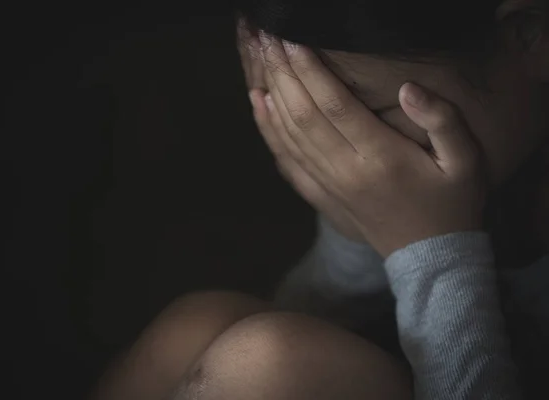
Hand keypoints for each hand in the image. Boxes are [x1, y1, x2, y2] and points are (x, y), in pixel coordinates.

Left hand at [256, 33, 488, 257]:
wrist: (429, 257)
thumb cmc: (452, 204)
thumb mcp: (466, 161)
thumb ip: (442, 120)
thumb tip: (408, 88)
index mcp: (382, 158)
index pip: (335, 106)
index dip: (311, 71)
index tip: (293, 40)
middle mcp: (347, 171)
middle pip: (304, 116)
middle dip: (283, 73)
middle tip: (268, 38)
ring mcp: (329, 185)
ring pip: (290, 135)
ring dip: (273, 94)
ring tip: (260, 58)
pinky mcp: (321, 195)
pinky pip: (286, 161)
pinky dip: (269, 132)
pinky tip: (259, 105)